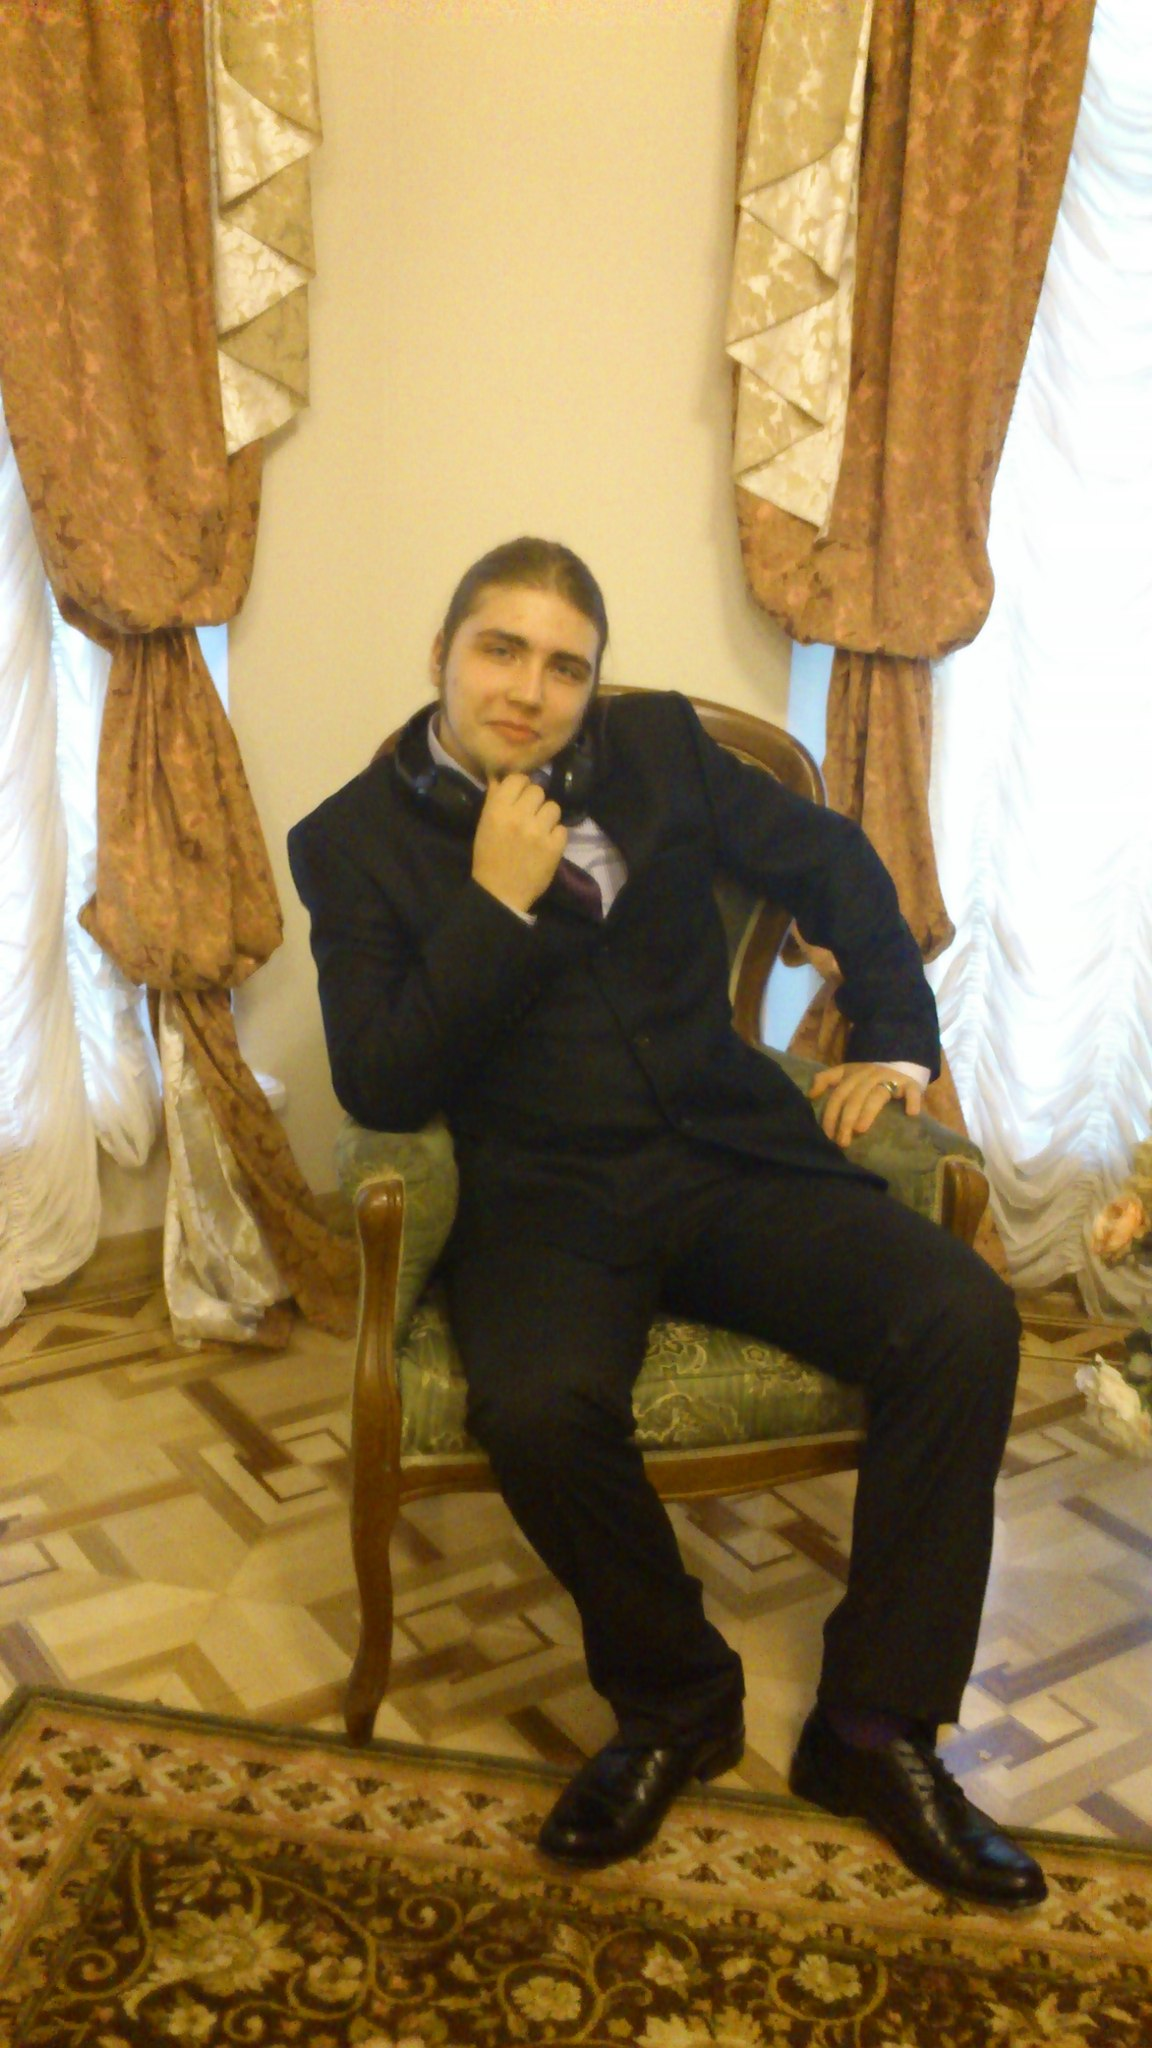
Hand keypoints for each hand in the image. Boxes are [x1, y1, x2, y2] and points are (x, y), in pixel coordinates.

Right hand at [472, 772, 566, 913]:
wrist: (500, 893)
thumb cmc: (489, 857)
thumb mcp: (484, 826)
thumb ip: (494, 800)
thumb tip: (501, 777)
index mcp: (497, 809)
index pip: (518, 779)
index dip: (521, 786)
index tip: (520, 796)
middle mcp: (519, 816)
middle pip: (538, 790)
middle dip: (535, 802)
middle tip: (530, 816)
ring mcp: (539, 832)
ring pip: (553, 807)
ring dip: (547, 818)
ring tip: (539, 830)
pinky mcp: (554, 846)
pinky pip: (562, 829)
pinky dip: (556, 836)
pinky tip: (546, 845)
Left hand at [808, 1063, 923, 1148]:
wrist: (902, 1063)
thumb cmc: (869, 1076)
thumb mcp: (847, 1073)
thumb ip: (826, 1079)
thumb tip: (811, 1094)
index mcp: (854, 1072)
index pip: (838, 1093)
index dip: (831, 1113)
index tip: (828, 1135)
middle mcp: (871, 1074)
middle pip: (854, 1097)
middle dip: (845, 1120)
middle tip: (842, 1142)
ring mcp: (891, 1077)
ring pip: (877, 1095)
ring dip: (868, 1112)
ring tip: (860, 1130)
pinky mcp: (911, 1084)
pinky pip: (912, 1091)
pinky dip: (911, 1101)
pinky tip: (911, 1114)